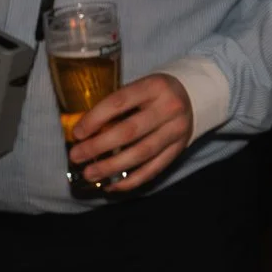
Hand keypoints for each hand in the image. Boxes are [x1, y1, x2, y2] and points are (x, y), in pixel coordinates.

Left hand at [67, 73, 194, 192]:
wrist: (194, 96)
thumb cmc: (155, 93)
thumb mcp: (140, 87)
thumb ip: (117, 105)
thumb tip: (84, 132)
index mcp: (154, 86)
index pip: (119, 102)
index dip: (95, 119)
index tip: (78, 133)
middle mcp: (169, 108)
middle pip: (129, 131)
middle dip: (98, 146)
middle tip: (77, 156)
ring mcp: (176, 130)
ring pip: (141, 153)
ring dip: (112, 167)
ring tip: (90, 174)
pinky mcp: (179, 149)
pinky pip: (153, 169)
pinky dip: (131, 180)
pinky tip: (112, 185)